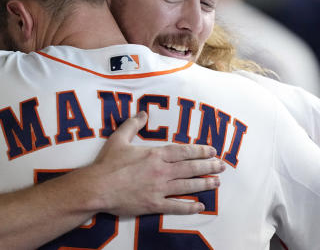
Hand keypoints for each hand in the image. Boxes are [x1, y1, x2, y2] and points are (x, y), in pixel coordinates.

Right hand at [91, 110, 224, 215]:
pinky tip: (200, 206)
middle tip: (222, 166)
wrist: (97, 188)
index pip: (183, 151)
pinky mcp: (154, 204)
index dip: (200, 151)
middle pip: (190, 168)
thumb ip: (133, 124)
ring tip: (217, 183)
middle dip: (208, 166)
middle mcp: (161, 171)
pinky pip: (176, 206)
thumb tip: (142, 113)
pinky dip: (190, 207)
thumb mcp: (119, 138)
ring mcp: (159, 189)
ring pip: (188, 186)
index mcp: (155, 155)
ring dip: (204, 184)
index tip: (212, 151)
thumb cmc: (107, 163)